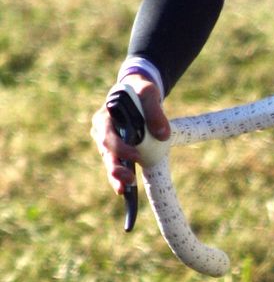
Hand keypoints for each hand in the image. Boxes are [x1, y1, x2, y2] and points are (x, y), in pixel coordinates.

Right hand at [90, 77, 169, 197]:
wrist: (137, 93)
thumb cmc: (140, 91)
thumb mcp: (148, 92)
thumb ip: (154, 109)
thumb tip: (163, 134)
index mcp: (104, 117)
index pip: (107, 135)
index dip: (120, 147)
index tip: (136, 155)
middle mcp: (101, 131)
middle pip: (106, 153)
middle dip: (116, 168)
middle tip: (128, 180)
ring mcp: (107, 142)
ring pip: (110, 162)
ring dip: (116, 176)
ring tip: (124, 190)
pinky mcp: (116, 150)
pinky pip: (117, 163)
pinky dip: (121, 176)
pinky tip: (126, 190)